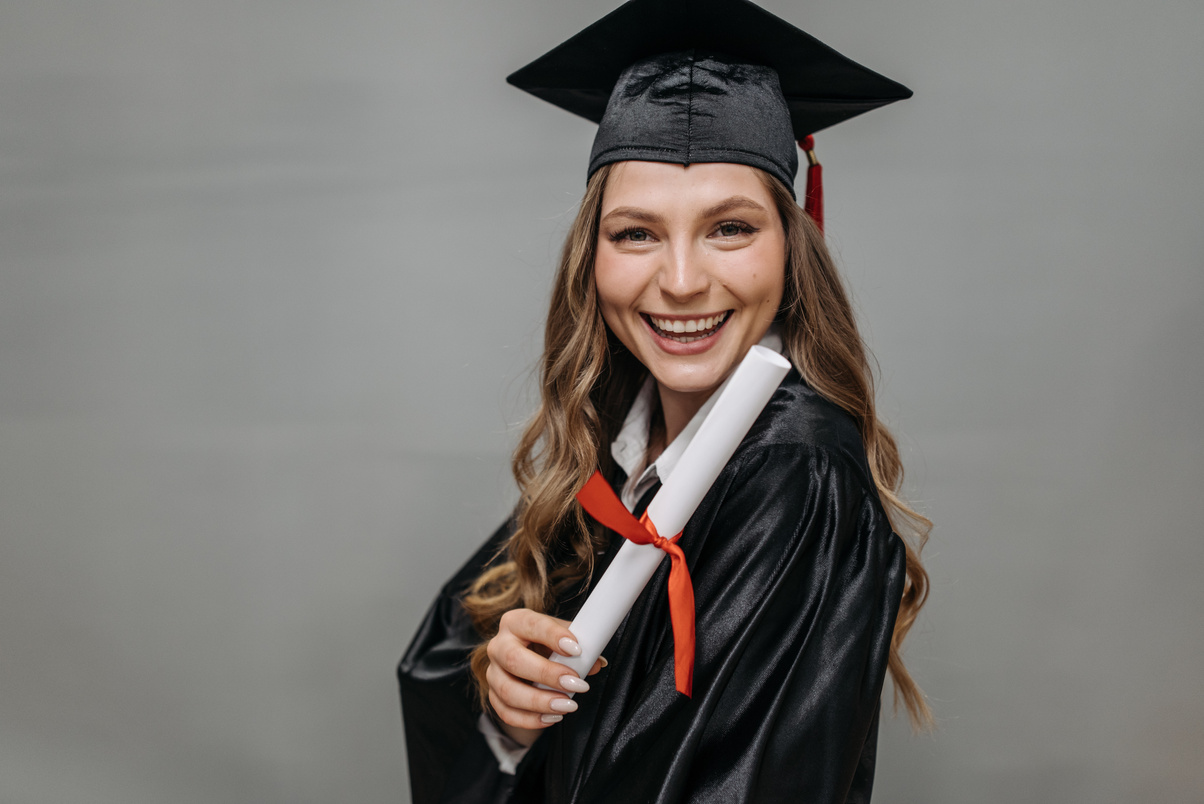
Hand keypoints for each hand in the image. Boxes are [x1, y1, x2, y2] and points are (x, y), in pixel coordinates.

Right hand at [485, 609, 605, 745]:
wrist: (527, 662)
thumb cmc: (546, 645)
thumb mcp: (562, 637)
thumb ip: (579, 646)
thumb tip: (596, 662)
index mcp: (515, 622)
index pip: (531, 624)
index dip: (553, 636)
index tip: (576, 649)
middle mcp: (498, 645)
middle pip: (514, 659)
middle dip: (547, 674)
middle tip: (576, 683)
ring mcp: (492, 673)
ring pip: (508, 690)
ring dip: (540, 701)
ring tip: (568, 705)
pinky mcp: (493, 696)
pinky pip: (506, 713)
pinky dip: (531, 719)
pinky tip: (553, 717)